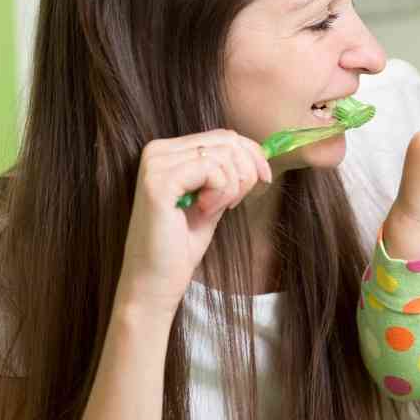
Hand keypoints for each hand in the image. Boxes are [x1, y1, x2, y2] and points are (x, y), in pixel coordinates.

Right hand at [116, 129, 271, 318]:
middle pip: (228, 141)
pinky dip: (222, 193)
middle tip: (235, 203)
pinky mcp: (159, 182)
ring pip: (224, 155)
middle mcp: (156, 151)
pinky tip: (205, 211)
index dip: (253, 154)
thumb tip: (259, 151)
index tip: (264, 178)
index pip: (223, 136)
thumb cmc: (180, 246)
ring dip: (232, 187)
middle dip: (246, 172)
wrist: (154, 284)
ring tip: (213, 210)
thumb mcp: (212, 199)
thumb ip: (227, 173)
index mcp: (167, 151)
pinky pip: (213, 170)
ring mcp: (155, 165)